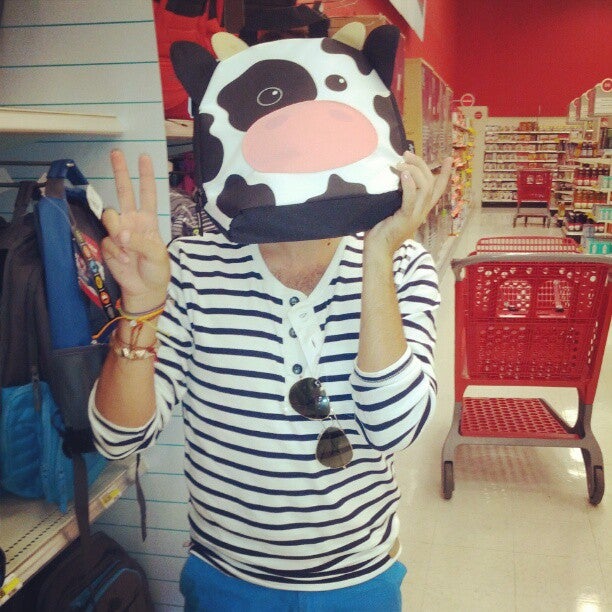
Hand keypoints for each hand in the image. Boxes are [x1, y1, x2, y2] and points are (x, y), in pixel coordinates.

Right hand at [101, 150, 170, 309]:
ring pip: (110, 217)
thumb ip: (141, 241)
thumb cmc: (156, 270)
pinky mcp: (108, 244)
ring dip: (118, 232)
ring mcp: (118, 232)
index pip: (148, 194)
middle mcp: (132, 221)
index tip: (145, 158)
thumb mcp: (157, 255)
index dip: (146, 177)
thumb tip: (122, 234)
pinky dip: (117, 253)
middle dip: (120, 172)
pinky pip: (108, 241)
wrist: (144, 289)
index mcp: (149, 221)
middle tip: (116, 153)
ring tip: (129, 250)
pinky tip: (125, 261)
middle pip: (125, 192)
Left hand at [364, 151, 452, 258]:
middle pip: (430, 183)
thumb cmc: (382, 229)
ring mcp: (415, 215)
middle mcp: (422, 211)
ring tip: (401, 162)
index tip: (449, 159)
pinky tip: (404, 175)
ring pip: (425, 188)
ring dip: (414, 171)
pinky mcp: (406, 218)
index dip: (444, 174)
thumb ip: (399, 196)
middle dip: (421, 164)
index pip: (438, 189)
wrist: (378, 249)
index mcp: (421, 209)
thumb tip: (396, 178)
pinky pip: (411, 199)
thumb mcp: (393, 209)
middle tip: (406, 154)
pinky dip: (409, 186)